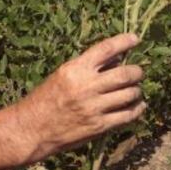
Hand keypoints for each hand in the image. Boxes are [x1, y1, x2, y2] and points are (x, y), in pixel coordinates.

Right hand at [11, 33, 144, 162]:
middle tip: (138, 72)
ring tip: (135, 90)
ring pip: (130, 94)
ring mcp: (94, 107)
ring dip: (136, 91)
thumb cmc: (45, 99)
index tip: (135, 39)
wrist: (32, 129)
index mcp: (75, 69)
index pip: (106, 49)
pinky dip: (137, 109)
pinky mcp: (99, 126)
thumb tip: (116, 58)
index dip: (124, 41)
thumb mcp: (62, 75)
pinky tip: (138, 106)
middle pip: (125, 73)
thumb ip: (87, 66)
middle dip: (137, 71)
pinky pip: (127, 115)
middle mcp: (86, 86)